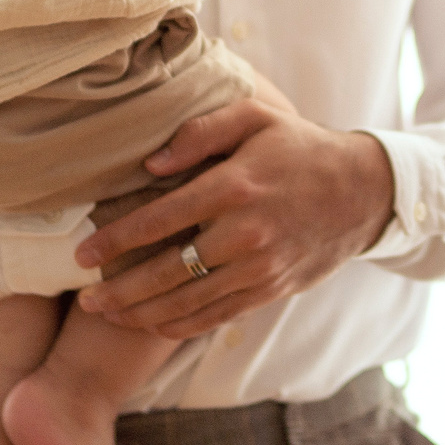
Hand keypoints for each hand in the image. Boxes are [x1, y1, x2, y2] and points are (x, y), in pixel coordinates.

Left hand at [70, 89, 395, 337]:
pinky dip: (179, 326)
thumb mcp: (255, 117)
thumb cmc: (299, 148)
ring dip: (141, 314)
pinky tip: (150, 326)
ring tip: (105, 314)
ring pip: (188, 303)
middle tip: (83, 298)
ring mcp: (260, 268)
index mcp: (236, 187)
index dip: (116, 240)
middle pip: (167, 272)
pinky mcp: (270, 290)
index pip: (161, 220)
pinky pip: (216, 316)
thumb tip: (151, 163)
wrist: (362, 192)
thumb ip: (200, 132)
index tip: (83, 252)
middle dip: (119, 289)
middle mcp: (245, 233)